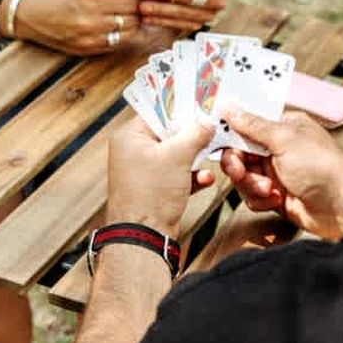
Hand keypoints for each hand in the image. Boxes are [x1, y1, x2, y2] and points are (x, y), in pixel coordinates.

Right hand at [15, 0, 147, 55]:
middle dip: (140, 15)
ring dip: (133, 29)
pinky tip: (123, 32)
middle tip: (145, 9)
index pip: (127, 4)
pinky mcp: (84, 51)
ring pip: (125, 37)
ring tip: (136, 21)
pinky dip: (120, 39)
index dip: (139, 0)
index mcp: (89, 3)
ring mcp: (88, 40)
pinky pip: (112, 47)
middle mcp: (91, 24)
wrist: (26, 17)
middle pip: (130, 21)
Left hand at [107, 119, 215, 235]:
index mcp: (130, 136)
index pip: (158, 113)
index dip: (181, 110)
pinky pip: (177, 175)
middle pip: (169, 134)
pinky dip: (192, 176)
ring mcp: (144, 172)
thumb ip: (195, 133)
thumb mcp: (178, 155)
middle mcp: (133, 151)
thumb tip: (206, 122)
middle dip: (192, 136)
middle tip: (212, 131)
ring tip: (211, 156)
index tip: (203, 107)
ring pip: (176, 156)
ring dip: (195, 158)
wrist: (144, 235)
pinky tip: (205, 179)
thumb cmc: (150, 194)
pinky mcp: (155, 189)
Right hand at [218, 109, 342, 239]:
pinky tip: (277, 201)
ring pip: (243, 177)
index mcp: (284, 127)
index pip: (247, 124)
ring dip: (252, 185)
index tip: (217, 140)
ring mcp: (277, 172)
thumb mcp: (284, 140)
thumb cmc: (322, 169)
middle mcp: (279, 148)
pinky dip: (260, 200)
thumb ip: (253, 125)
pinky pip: (252, 196)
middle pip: (240, 153)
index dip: (231, 133)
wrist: (341, 208)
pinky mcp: (276, 194)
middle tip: (241, 171)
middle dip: (240, 166)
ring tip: (271, 190)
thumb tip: (230, 107)